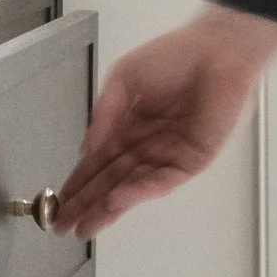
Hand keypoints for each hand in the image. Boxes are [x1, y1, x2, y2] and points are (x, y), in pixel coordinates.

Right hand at [55, 6, 276, 236]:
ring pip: (132, 187)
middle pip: (111, 180)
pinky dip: (138, 193)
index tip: (59, 200)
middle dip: (86, 204)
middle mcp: (147, 143)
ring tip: (85, 225)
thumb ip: (104, 113)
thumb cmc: (176, 55)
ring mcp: (169, 154)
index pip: (98, 161)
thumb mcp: (124, 78)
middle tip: (64, 225)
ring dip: (107, 207)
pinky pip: (161, 180)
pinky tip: (116, 201)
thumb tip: (85, 148)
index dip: (78, 181)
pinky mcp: (192, 160)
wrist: (217, 51)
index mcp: (129, 124)